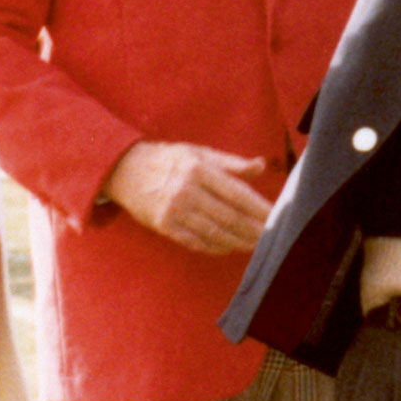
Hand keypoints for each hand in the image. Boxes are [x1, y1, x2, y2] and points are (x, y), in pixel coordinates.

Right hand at [104, 140, 273, 254]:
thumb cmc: (169, 159)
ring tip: (255, 246)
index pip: (237, 194)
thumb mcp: (199, 153)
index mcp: (199, 169)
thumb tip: (261, 166)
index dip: (259, 209)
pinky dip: (215, 247)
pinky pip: (195, 241)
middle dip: (253, 230)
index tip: (276, 217)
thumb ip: (231, 162)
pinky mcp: (164, 226)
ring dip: (238, 242)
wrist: (124, 169)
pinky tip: (229, 247)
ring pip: (214, 233)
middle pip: (229, 217)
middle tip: (271, 238)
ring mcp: (174, 210)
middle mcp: (187, 191)